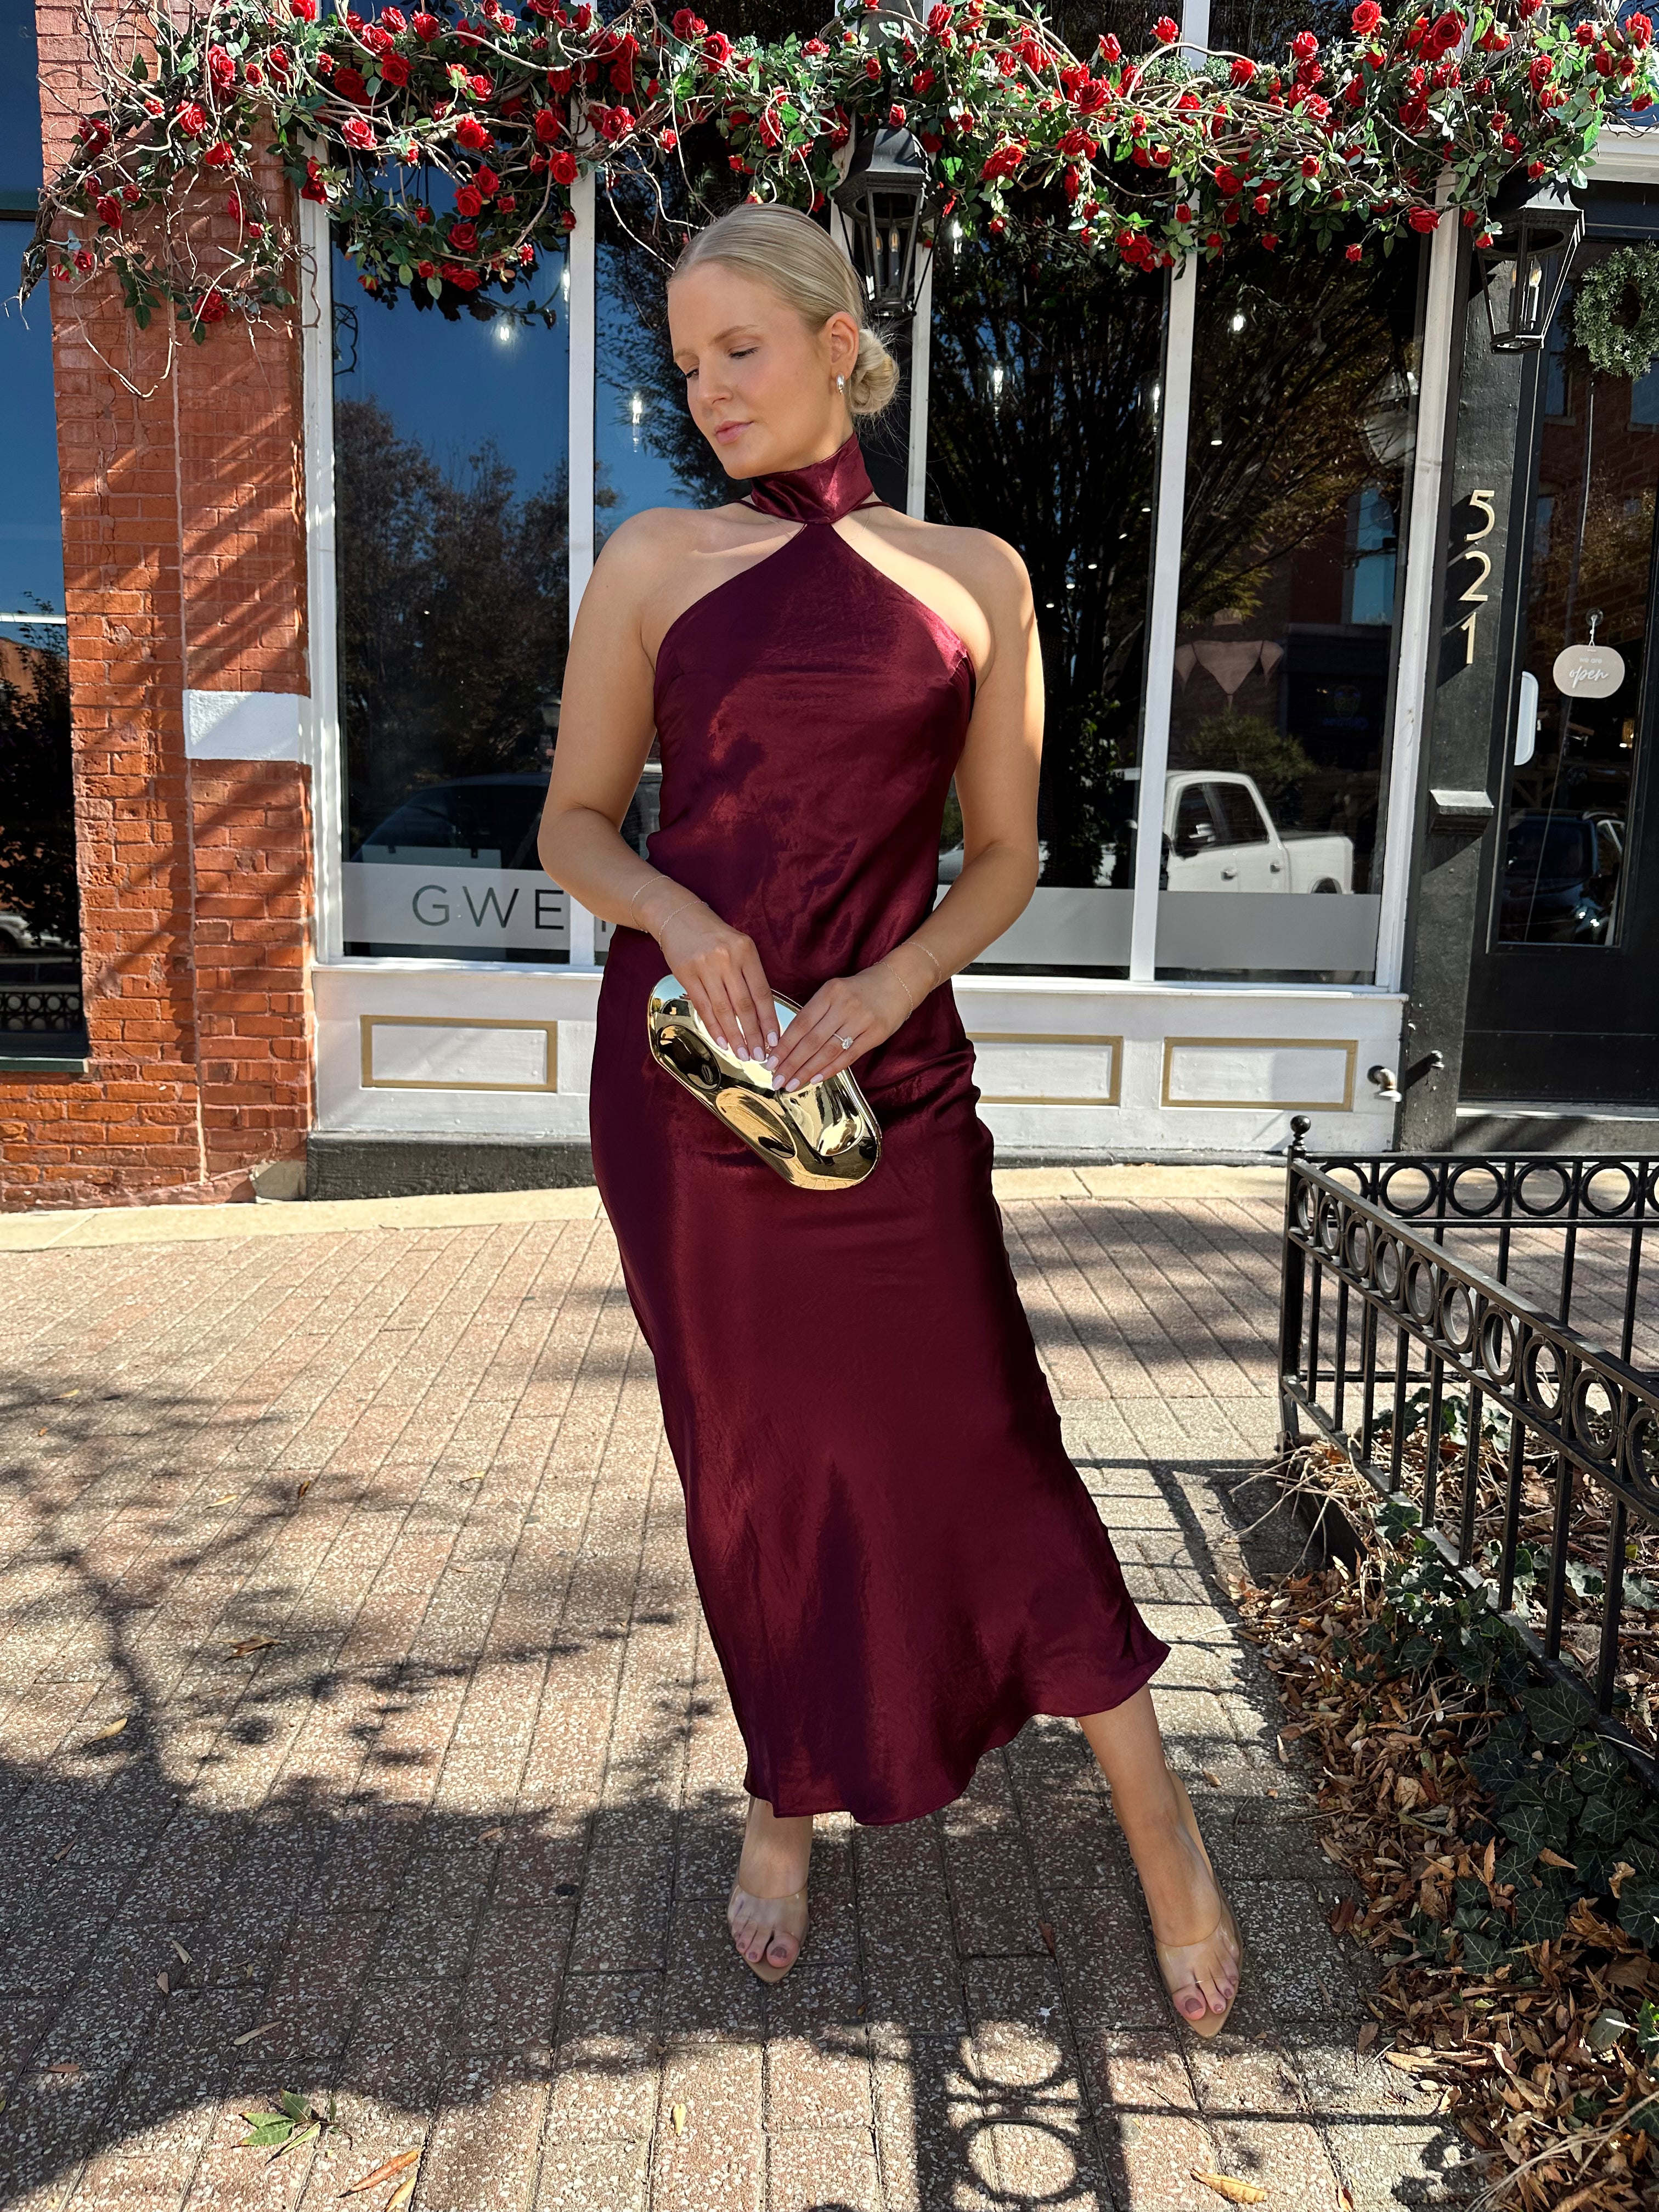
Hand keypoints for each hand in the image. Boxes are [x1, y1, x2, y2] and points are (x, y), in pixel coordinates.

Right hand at [654, 897, 779, 1063]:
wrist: (679, 917)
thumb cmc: (714, 936)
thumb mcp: (739, 946)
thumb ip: (750, 975)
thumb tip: (762, 1015)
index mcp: (746, 951)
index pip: (762, 993)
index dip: (769, 1020)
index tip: (775, 1040)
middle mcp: (727, 958)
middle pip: (744, 1005)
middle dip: (753, 1035)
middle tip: (759, 1056)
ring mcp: (705, 966)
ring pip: (723, 1010)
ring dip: (734, 1036)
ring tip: (743, 1054)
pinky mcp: (686, 973)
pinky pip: (703, 1006)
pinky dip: (713, 1027)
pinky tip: (721, 1041)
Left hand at [769, 958, 913, 1092]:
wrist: (898, 982)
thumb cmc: (861, 990)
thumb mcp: (835, 991)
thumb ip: (815, 1013)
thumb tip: (789, 1043)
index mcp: (829, 992)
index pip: (800, 1023)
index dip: (784, 1045)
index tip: (770, 1061)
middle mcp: (844, 1006)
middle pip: (811, 1040)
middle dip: (791, 1063)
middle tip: (777, 1079)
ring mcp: (861, 1020)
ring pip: (828, 1051)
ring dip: (807, 1070)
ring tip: (791, 1084)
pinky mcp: (875, 1034)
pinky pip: (848, 1056)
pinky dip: (830, 1069)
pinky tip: (815, 1079)